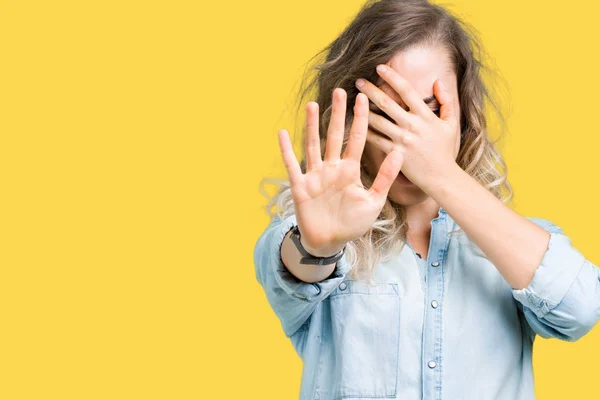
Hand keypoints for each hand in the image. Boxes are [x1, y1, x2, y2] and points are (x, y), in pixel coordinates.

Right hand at [278, 88, 403, 255]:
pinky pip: (292, 165)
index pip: (357, 140)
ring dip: (311, 125)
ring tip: (311, 104)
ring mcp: (315, 175)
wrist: (331, 242)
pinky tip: (282, 133)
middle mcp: (332, 168)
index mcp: (350, 170)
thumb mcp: (374, 201)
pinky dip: (286, 150)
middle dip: (337, 114)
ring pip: (313, 145)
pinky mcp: (300, 186)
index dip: (360, 120)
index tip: (363, 99)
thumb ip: (385, 178)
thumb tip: (399, 153)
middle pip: (334, 136)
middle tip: (340, 91)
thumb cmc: (353, 223)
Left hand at [354, 64, 459, 190]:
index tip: (379, 67)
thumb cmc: (445, 150)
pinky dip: (364, 131)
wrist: (442, 177)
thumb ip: (446, 100)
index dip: (392, 77)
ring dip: (363, 109)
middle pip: (387, 102)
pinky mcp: (394, 154)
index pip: (406, 90)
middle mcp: (412, 125)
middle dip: (371, 90)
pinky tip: (354, 124)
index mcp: (425, 115)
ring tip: (351, 101)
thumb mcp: (451, 123)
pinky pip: (375, 140)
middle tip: (358, 80)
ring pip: (377, 121)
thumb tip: (437, 81)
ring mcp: (402, 140)